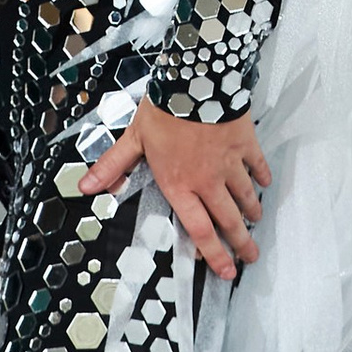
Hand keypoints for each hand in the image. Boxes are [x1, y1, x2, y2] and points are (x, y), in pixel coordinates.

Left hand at [79, 97, 269, 280]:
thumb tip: (86, 186)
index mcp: (180, 185)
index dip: (213, 254)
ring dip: (251, 212)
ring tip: (255, 223)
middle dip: (241, 244)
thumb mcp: (133, 139)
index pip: (199, 230)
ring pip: (245, 197)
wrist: (195, 81)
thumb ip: (113, 166)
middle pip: (229, 221)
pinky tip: (265, 183)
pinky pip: (256, 166)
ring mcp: (229, 164)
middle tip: (250, 258)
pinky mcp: (245, 145)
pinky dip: (262, 176)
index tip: (225, 269)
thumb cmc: (163, 110)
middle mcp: (207, 181)